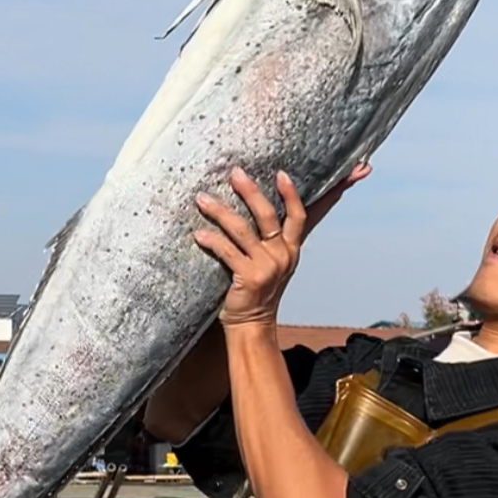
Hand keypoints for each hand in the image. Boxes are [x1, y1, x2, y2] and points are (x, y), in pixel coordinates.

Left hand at [194, 162, 370, 326]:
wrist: (253, 323)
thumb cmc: (259, 289)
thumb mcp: (275, 263)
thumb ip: (274, 238)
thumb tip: (264, 210)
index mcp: (291, 249)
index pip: (298, 216)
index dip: (291, 194)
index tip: (281, 173)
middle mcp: (282, 255)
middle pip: (268, 216)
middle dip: (251, 191)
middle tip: (235, 173)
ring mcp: (267, 267)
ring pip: (242, 230)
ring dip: (220, 212)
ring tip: (202, 199)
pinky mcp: (249, 278)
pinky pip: (227, 252)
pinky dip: (211, 240)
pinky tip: (198, 234)